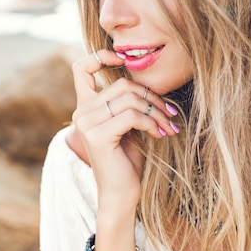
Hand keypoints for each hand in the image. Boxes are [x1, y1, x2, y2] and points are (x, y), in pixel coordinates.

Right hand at [69, 49, 178, 209]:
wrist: (121, 193)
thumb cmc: (128, 160)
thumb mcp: (128, 125)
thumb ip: (129, 102)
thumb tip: (149, 82)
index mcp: (86, 107)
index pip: (82, 69)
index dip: (101, 56)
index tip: (124, 59)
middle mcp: (81, 112)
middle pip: (122, 85)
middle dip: (152, 97)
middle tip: (170, 114)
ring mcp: (86, 123)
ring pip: (130, 99)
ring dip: (157, 111)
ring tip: (168, 126)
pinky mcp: (97, 135)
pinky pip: (133, 116)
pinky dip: (152, 123)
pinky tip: (160, 134)